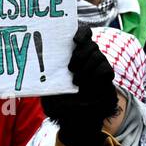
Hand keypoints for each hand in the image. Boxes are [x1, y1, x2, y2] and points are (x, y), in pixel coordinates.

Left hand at [41, 25, 117, 145]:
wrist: (75, 113)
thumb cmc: (60, 95)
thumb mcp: (50, 84)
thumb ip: (47, 76)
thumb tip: (38, 67)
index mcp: (76, 49)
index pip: (84, 32)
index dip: (82, 32)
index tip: (75, 40)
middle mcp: (89, 53)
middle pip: (91, 44)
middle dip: (81, 54)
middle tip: (70, 68)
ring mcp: (99, 62)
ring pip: (98, 56)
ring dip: (86, 68)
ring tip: (76, 81)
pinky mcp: (106, 74)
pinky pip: (105, 69)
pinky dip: (95, 76)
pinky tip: (86, 84)